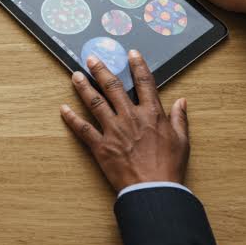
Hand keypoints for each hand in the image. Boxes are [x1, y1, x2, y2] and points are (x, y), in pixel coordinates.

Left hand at [61, 51, 188, 192]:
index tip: (131, 53)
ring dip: (82, 87)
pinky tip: (63, 108)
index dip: (138, 66)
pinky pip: (83, 128)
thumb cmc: (170, 168)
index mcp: (151, 115)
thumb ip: (180, 119)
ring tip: (74, 75)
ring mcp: (114, 130)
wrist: (155, 191)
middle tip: (90, 58)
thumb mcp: (182, 141)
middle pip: (112, 87)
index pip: (144, 83)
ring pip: (94, 102)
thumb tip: (182, 101)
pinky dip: (71, 118)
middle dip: (100, 70)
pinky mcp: (101, 146)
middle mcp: (130, 117)